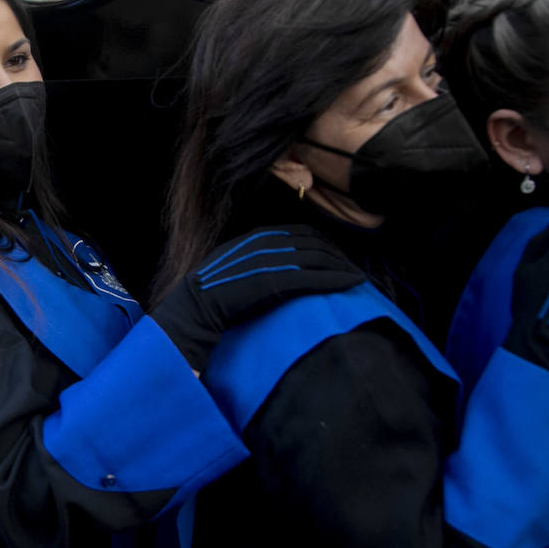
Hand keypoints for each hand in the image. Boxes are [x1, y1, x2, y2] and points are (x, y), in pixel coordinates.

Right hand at [151, 224, 364, 370]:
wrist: (189, 313)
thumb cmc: (206, 302)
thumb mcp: (231, 273)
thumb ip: (252, 266)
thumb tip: (270, 274)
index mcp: (251, 240)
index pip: (297, 234)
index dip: (321, 243)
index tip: (337, 257)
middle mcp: (260, 245)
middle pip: (310, 243)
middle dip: (336, 255)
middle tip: (354, 268)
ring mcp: (265, 262)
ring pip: (315, 258)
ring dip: (341, 267)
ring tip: (358, 277)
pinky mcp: (271, 282)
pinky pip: (311, 277)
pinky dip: (335, 279)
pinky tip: (352, 283)